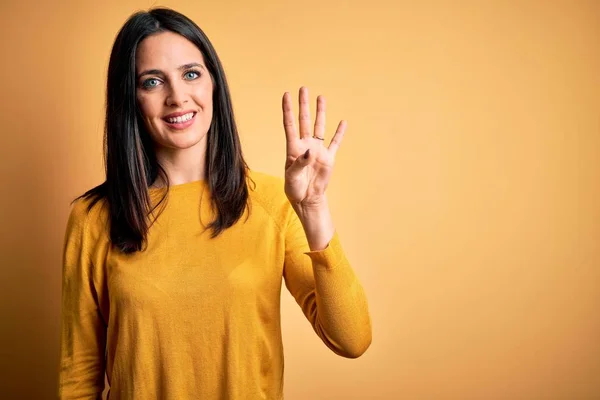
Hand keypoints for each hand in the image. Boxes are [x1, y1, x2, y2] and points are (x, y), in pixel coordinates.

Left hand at [282, 87, 346, 208]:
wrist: (307, 198)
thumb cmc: (294, 188)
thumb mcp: (292, 177)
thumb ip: (300, 163)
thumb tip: (310, 151)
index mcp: (293, 148)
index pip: (290, 124)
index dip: (288, 110)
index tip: (286, 95)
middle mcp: (305, 145)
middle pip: (305, 120)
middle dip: (304, 105)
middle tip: (304, 88)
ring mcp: (317, 150)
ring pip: (319, 126)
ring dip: (320, 112)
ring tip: (321, 97)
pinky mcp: (328, 158)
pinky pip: (335, 142)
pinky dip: (339, 133)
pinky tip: (342, 122)